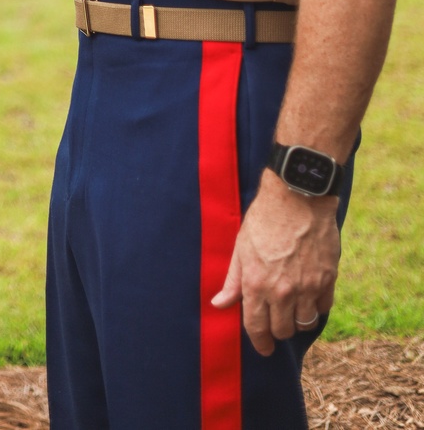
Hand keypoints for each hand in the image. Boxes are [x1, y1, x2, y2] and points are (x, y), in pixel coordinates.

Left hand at [211, 173, 339, 354]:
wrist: (297, 196)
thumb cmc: (264, 219)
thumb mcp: (241, 247)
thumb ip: (232, 280)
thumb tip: (219, 304)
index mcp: (256, 284)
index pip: (256, 328)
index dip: (259, 343)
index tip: (263, 348)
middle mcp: (282, 291)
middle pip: (282, 330)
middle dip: (277, 330)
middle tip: (276, 321)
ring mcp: (307, 286)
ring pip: (304, 324)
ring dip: (297, 320)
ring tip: (292, 310)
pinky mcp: (327, 279)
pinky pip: (323, 308)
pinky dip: (316, 307)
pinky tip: (310, 296)